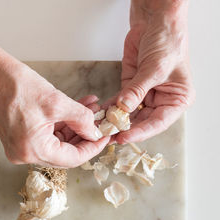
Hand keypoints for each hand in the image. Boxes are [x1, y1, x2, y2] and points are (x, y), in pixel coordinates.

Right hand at [0, 47, 108, 167]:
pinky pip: (45, 136)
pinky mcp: (18, 137)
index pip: (71, 159)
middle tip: (98, 121)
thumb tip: (94, 132)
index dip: (92, 147)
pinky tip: (74, 110)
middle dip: (83, 136)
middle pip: (64, 153)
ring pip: (56, 143)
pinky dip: (60, 125)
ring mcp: (19, 147)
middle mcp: (24, 154)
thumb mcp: (56, 101)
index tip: (105, 136)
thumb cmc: (15, 85)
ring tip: (89, 109)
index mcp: (32, 150)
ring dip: (73, 128)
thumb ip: (80, 119)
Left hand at [114, 1, 194, 143]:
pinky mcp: (131, 87)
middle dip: (124, 128)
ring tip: (101, 127)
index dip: (140, 132)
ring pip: (129, 114)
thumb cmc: (167, 42)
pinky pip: (120, 102)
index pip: (158, 123)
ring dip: (115, 120)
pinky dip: (110, 107)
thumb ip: (137, 90)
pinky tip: (101, 113)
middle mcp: (161, 100)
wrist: (155, 23)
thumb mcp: (154, 68)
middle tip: (108, 135)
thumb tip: (123, 108)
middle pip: (142, 121)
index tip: (124, 137)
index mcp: (176, 99)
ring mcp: (145, 94)